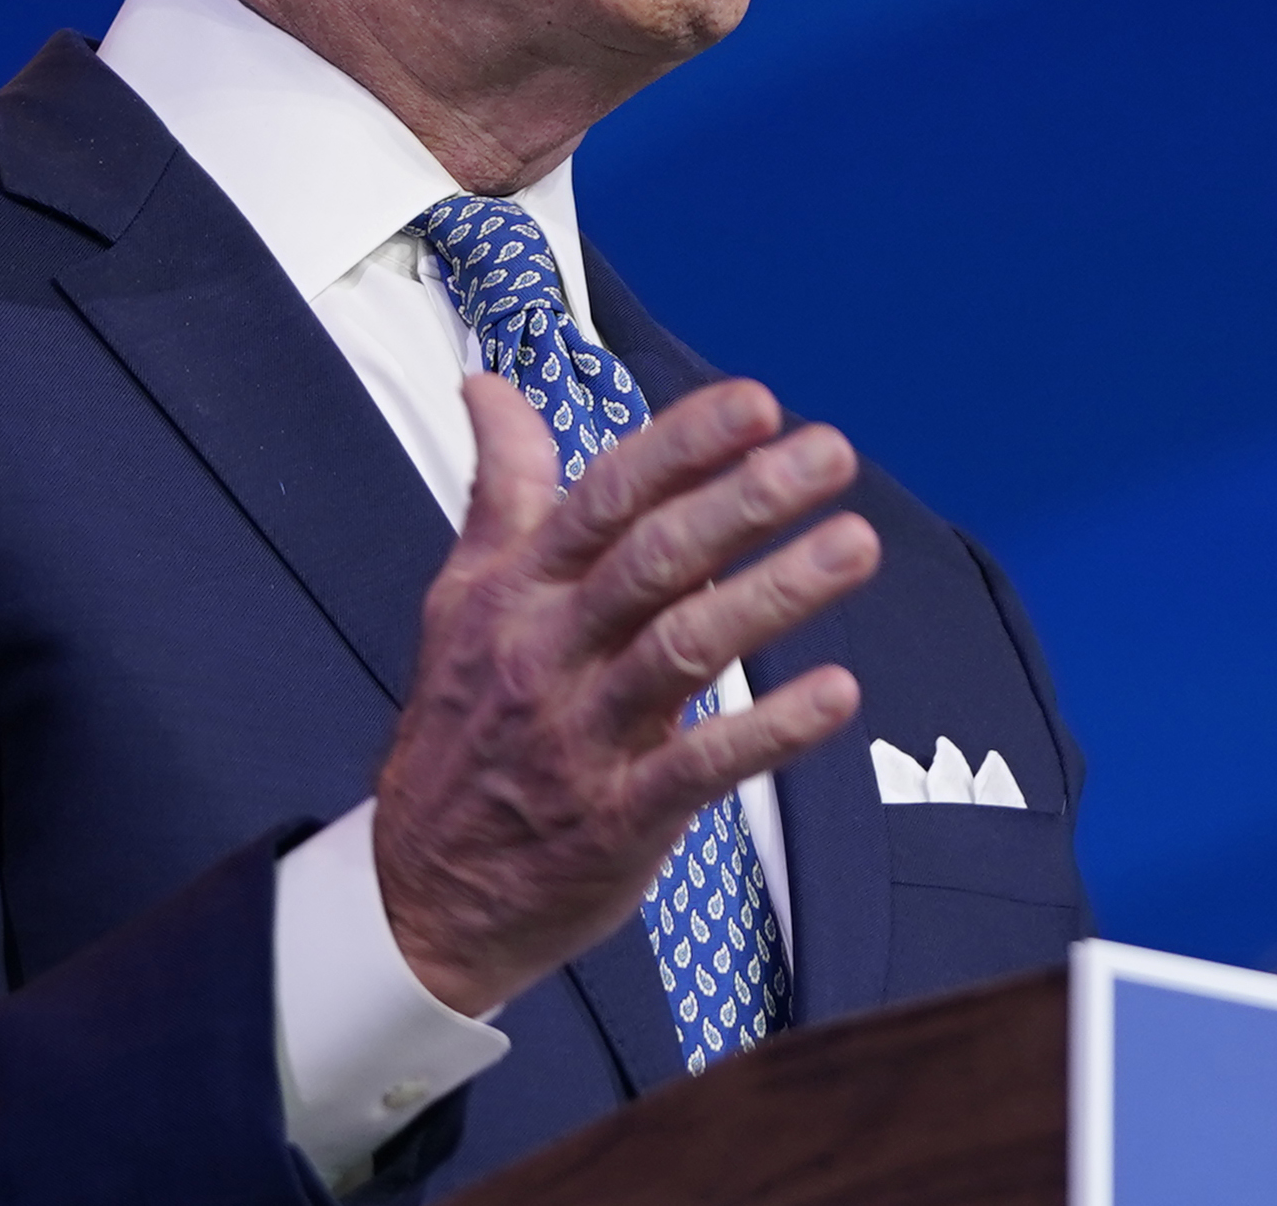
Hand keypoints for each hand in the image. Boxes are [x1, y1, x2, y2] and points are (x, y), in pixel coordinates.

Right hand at [370, 373, 880, 1017]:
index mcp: (519, 589)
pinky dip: (771, 730)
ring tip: (856, 544)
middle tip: (832, 453)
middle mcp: (550, 650)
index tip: (757, 401)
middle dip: (747, 499)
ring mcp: (584, 735)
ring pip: (686, 648)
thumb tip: (489, 384)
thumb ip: (501, 488)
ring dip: (777, 594)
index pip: (607, 496)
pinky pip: (701, 766)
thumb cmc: (462, 724)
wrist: (419, 892)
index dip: (683, 445)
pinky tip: (838, 694)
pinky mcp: (619, 818)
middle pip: (656, 558)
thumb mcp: (463, 597)